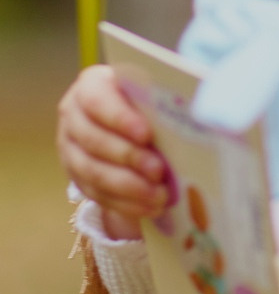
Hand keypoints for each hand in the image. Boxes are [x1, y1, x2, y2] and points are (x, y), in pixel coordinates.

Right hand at [57, 65, 168, 237]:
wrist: (125, 120)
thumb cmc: (144, 102)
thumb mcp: (149, 93)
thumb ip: (159, 102)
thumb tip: (192, 117)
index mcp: (91, 86)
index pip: (97, 101)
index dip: (120, 119)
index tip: (147, 134)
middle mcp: (73, 117)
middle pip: (94, 140)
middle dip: (129, 157)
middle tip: (159, 170)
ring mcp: (71, 149)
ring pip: (93, 172)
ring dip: (129, 187)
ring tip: (160, 195)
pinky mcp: (77, 177)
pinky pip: (97, 194)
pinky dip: (126, 203)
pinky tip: (150, 207)